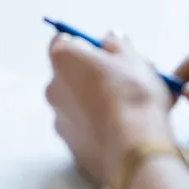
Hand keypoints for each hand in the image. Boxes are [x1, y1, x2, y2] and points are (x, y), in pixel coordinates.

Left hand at [46, 33, 175, 185]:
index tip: (107, 54)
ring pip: (77, 105)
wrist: (135, 149)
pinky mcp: (71, 148)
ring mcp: (59, 120)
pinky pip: (84, 131)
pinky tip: (124, 134)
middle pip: (71, 74)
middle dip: (93, 76)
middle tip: (124, 83)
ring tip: (131, 111)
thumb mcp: (132, 57)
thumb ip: (117, 43)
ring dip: (96, 104)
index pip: (64, 42)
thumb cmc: (132, 94)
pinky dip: (98, 129)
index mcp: (62, 59)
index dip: (87, 46)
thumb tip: (110, 39)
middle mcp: (52, 87)